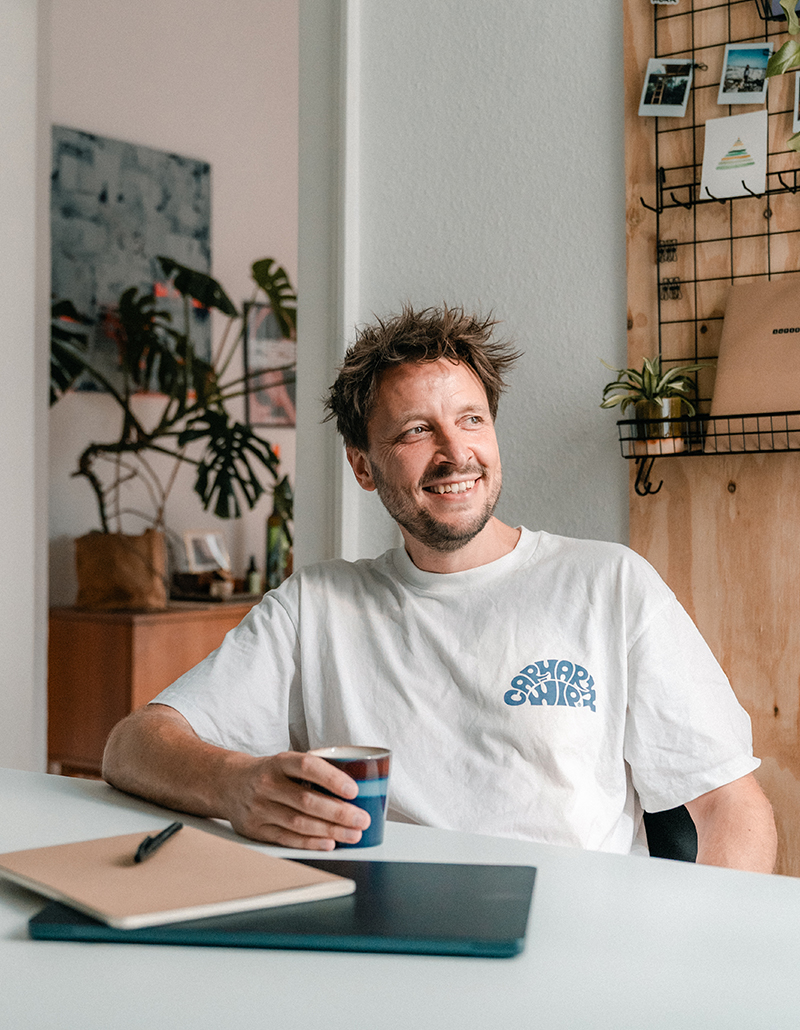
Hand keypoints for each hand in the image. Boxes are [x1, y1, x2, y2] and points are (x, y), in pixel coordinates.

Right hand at [220, 750, 370, 849]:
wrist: (228, 784)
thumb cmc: (270, 773)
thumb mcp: (286, 762)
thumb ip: (314, 771)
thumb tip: (358, 786)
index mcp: (279, 762)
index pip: (308, 766)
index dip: (332, 778)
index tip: (354, 790)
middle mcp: (267, 784)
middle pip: (306, 800)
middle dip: (339, 812)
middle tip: (362, 819)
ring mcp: (259, 808)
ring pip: (299, 822)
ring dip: (330, 830)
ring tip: (353, 834)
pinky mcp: (256, 830)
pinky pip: (287, 838)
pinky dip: (310, 843)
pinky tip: (329, 843)